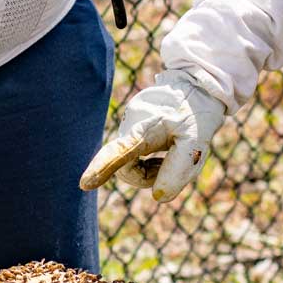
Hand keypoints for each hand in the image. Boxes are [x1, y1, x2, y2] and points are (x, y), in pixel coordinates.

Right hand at [80, 69, 226, 200]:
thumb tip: (158, 196)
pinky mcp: (130, 126)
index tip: (85, 183)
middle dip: (147, 177)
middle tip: (173, 168)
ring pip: (129, 163)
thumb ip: (179, 169)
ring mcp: (127, 124)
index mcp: (145, 128)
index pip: (120, 152)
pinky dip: (148, 161)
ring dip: (150, 169)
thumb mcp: (197, 141)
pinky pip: (132, 154)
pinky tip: (166, 149)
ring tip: (173, 154)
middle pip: (126, 168)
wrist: (196, 85)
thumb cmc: (197, 112)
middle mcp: (130, 124)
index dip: (102, 168)